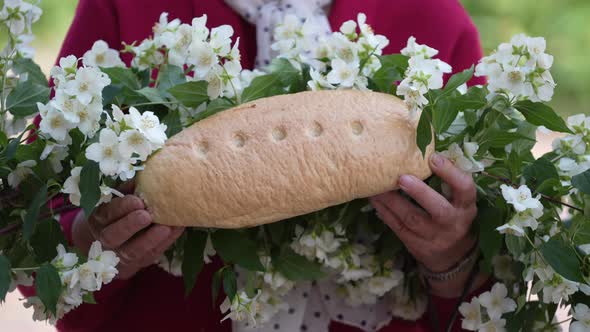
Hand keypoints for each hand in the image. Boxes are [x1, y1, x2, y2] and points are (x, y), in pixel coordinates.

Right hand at [73, 182, 183, 279]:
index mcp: (99, 218)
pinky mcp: (138, 263)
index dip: (121, 207)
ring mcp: (120, 254)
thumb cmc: (120, 208)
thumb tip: (146, 172)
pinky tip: (176, 230)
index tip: (138, 200)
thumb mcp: (119, 195)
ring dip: (149, 240)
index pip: (106, 213)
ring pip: (131, 252)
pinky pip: (150, 256)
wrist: (113, 240)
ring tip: (165, 228)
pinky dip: (164, 243)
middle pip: (113, 236)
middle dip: (130, 225)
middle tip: (147, 215)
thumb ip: (128, 187)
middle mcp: (105, 239)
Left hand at [370, 153, 480, 295]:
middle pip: (438, 209)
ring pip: (411, 219)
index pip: (464, 189)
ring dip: (391, 201)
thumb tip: (422, 150)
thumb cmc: (453, 217)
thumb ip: (447, 182)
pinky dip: (385, 213)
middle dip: (419, 193)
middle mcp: (453, 222)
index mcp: (466, 206)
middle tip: (402, 178)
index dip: (451, 173)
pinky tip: (375, 200)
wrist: (453, 257)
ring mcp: (434, 236)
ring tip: (377, 186)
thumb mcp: (459, 202)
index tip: (434, 158)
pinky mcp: (417, 245)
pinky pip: (398, 228)